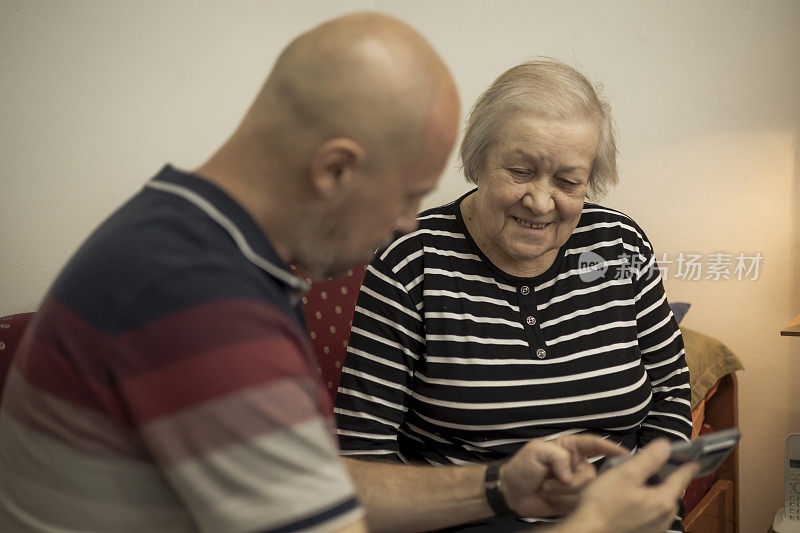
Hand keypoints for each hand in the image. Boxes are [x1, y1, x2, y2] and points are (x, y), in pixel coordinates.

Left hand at [499, 435, 627, 516]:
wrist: (511, 492)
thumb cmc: (521, 467)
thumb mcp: (535, 451)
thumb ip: (556, 456)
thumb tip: (570, 476)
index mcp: (570, 448)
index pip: (594, 444)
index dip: (611, 448)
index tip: (626, 454)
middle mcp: (577, 465)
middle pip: (592, 475)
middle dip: (570, 482)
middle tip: (549, 482)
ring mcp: (576, 484)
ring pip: (587, 492)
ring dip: (562, 493)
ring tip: (546, 489)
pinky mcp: (574, 501)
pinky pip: (580, 504)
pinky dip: (563, 503)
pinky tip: (549, 498)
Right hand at [563, 438, 698, 532]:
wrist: (588, 531)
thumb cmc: (603, 503)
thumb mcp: (625, 474)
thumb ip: (649, 459)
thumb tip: (666, 446)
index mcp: (662, 501)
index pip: (680, 480)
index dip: (687, 468)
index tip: (694, 463)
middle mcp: (663, 518)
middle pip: (671, 494)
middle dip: (667, 481)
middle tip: (655, 469)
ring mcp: (654, 529)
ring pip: (661, 506)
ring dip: (656, 494)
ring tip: (640, 485)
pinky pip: (652, 517)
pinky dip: (648, 506)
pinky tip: (632, 503)